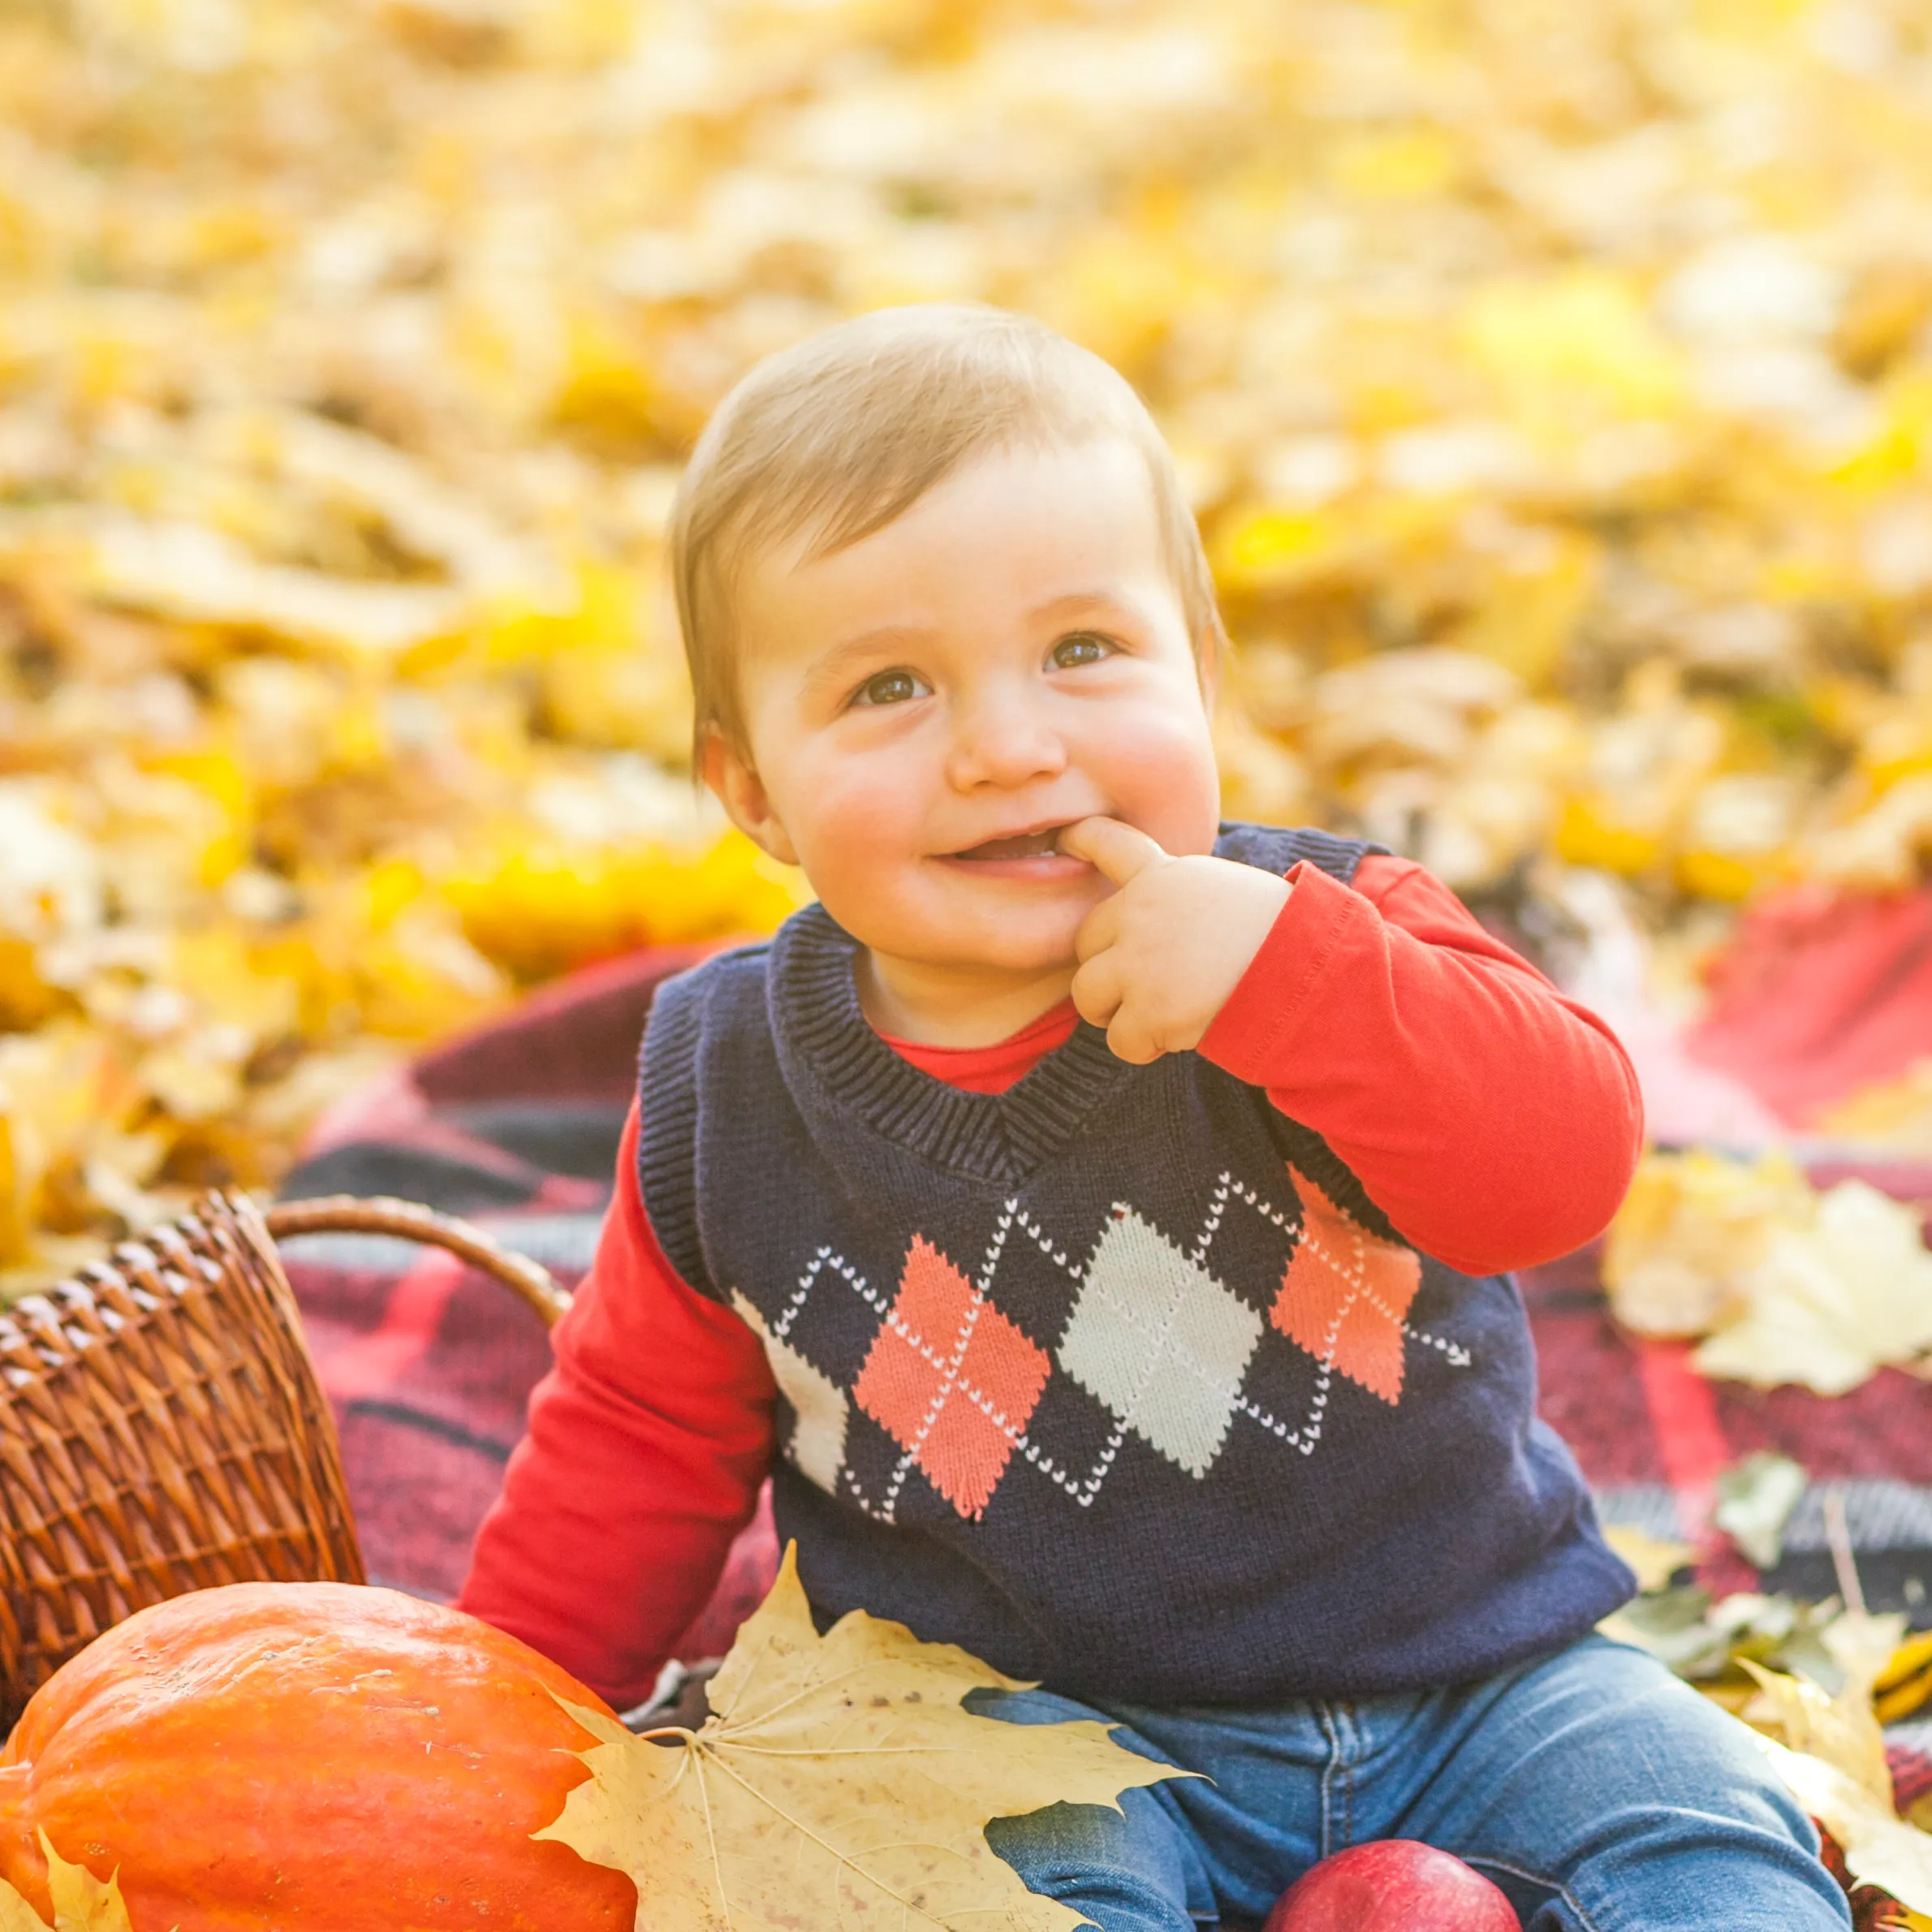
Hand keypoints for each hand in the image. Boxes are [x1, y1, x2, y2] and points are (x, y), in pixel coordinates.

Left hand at [1060, 817, 1292, 1064]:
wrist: (1310, 968)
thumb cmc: (1282, 936)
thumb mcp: (1228, 893)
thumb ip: (1180, 901)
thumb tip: (1148, 928)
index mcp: (1165, 877)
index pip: (1111, 844)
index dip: (1081, 840)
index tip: (1062, 837)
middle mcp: (1141, 911)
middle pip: (1086, 942)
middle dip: (1108, 969)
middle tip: (1152, 986)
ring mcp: (1140, 960)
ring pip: (1087, 996)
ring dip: (1116, 1013)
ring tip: (1161, 1014)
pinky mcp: (1150, 1009)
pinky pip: (1119, 1041)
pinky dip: (1144, 1048)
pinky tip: (1178, 1036)